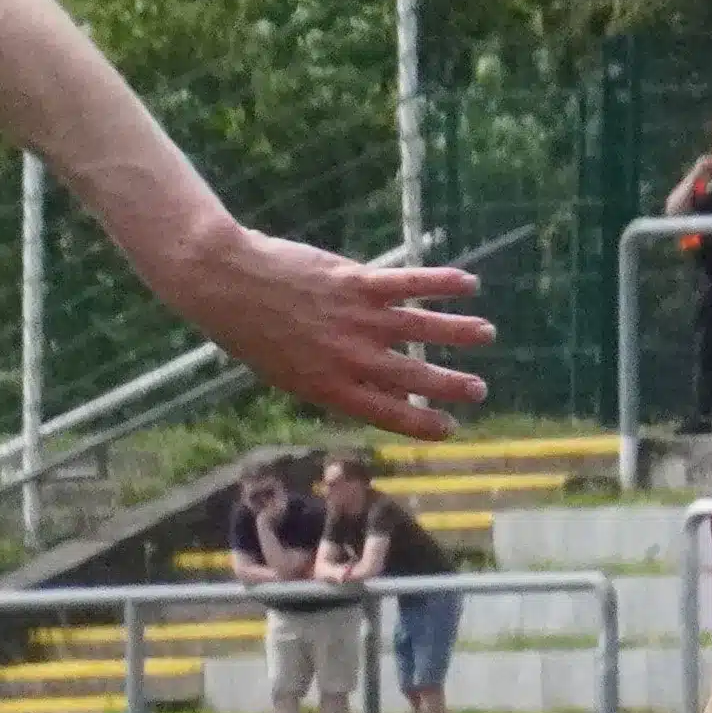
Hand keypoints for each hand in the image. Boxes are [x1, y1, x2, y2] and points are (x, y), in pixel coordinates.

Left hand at [154, 220, 495, 440]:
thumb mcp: (286, 373)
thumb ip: (334, 384)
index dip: (421, 422)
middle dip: (449, 384)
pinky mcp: (358, 283)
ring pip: (421, 326)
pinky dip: (442, 283)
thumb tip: (383, 394)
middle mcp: (348, 357)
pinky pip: (410, 283)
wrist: (226, 284)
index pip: (386, 412)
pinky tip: (469, 284)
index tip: (450, 429)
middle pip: (412, 374)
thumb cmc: (250, 332)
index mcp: (327, 386)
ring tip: (485, 335)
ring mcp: (356, 318)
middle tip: (479, 390)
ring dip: (458, 331)